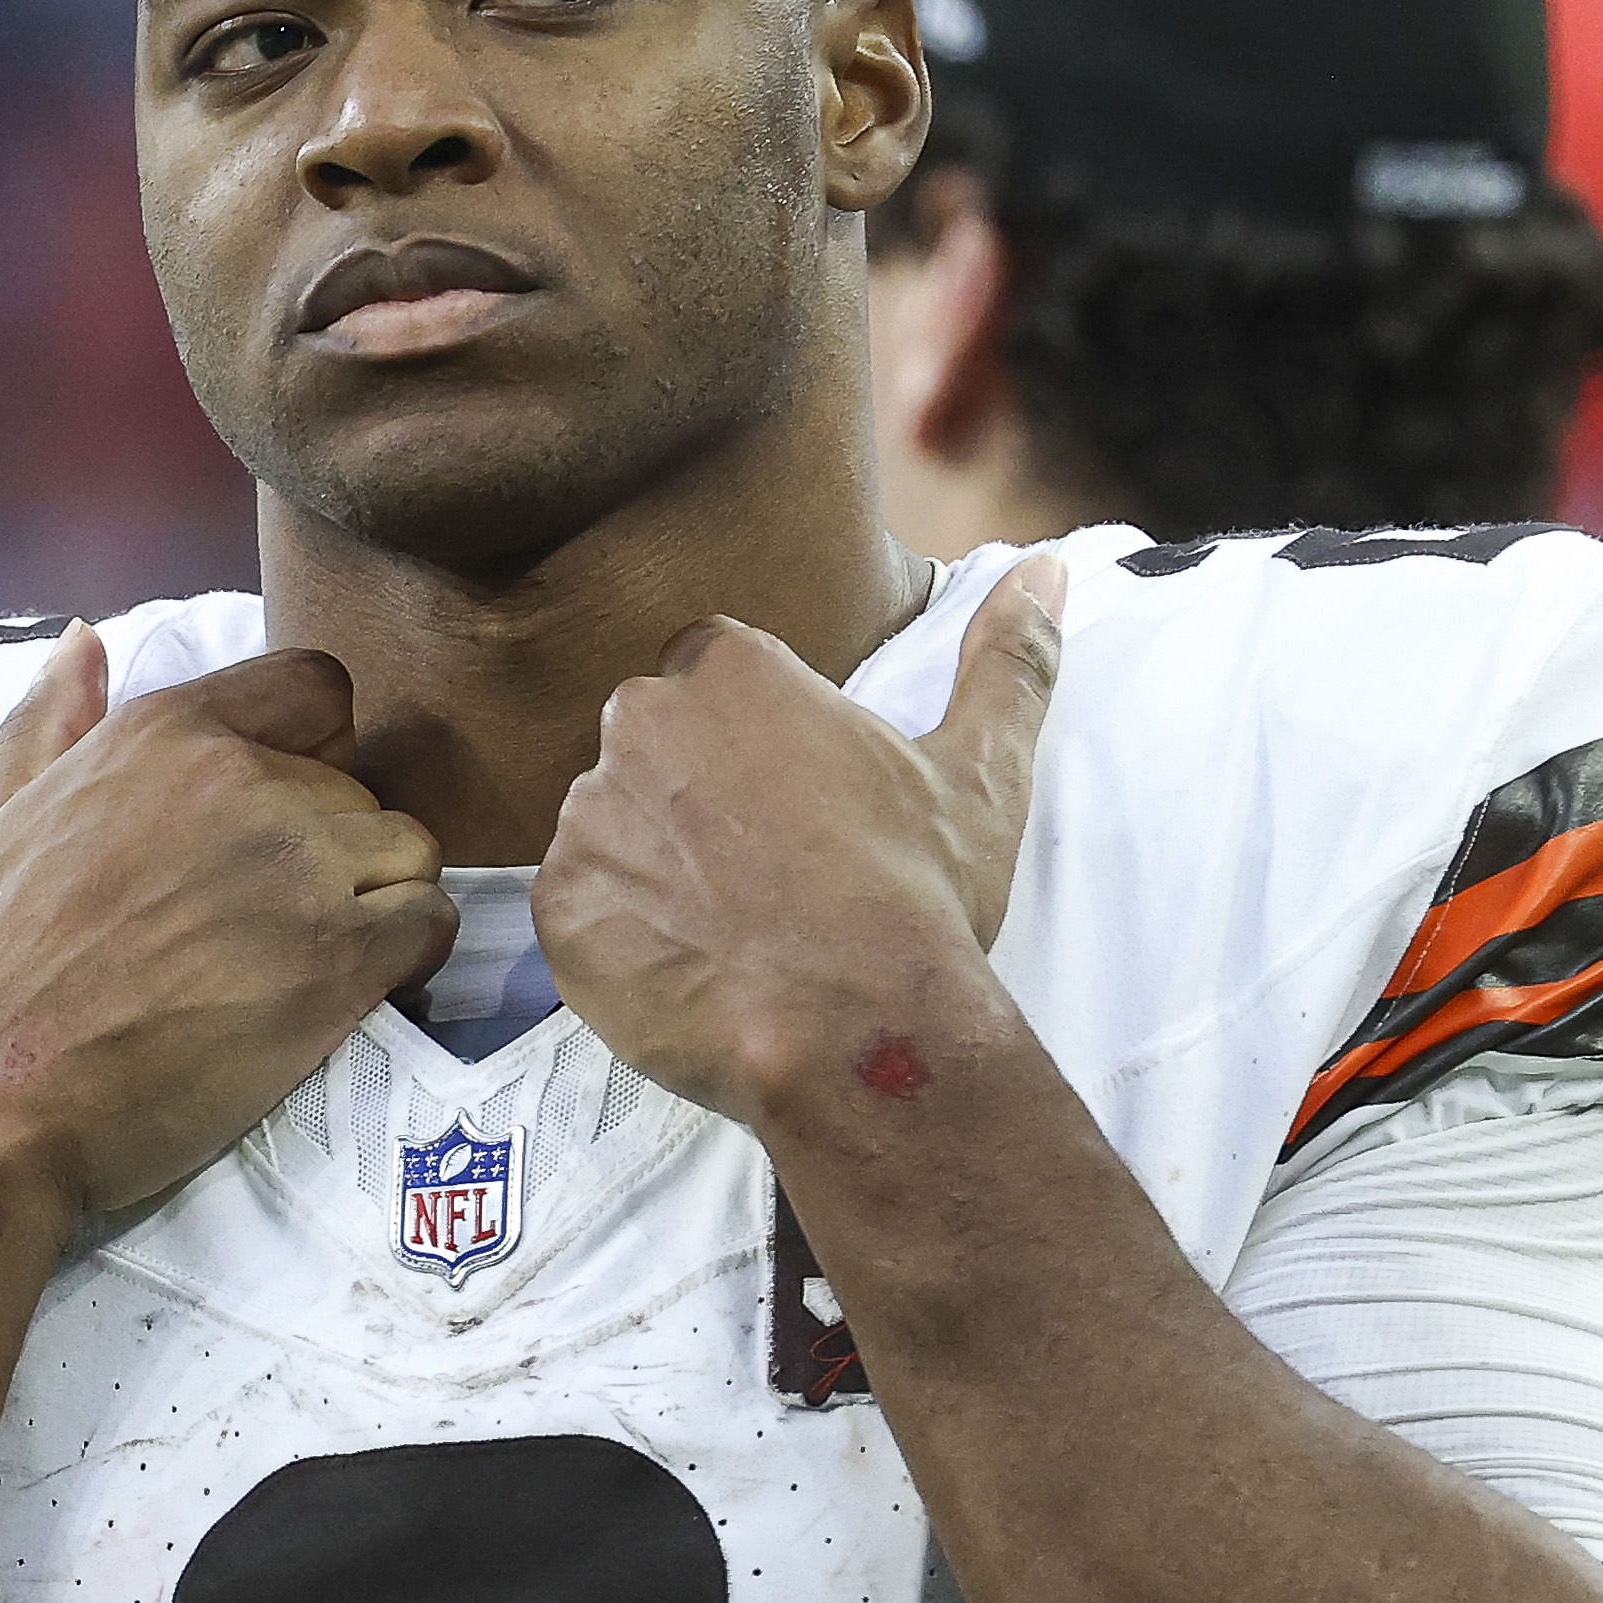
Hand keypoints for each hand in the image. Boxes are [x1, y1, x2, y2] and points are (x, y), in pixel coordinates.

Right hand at [0, 629, 453, 1213]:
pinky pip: (429, 924)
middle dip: (337, 850)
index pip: (316, 689)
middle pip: (362, 789)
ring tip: (320, 959)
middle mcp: (244, 781)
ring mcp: (298, 869)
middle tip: (278, 922)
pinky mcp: (338, 961)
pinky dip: (410, 959)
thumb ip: (48, 724)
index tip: (282, 817)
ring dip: (381, 903)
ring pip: (410, 852)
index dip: (318, 750)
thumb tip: (84, 641)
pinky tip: (355, 992)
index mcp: (168, 733)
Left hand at [536, 555, 1065, 1124]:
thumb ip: (1006, 660)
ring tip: (731, 927)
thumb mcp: (979, 772)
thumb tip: (1044, 571)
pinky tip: (689, 967)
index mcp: (731, 671)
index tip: (795, 796)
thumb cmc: (916, 896)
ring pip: (614, 823)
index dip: (754, 735)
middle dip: (697, 793)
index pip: (714, 670)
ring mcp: (589, 816)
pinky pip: (580, 904)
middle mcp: (640, 723)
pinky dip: (621, 933)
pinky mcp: (557, 907)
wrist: (853, 1031)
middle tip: (768, 869)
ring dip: (655, 862)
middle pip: (655, 743)